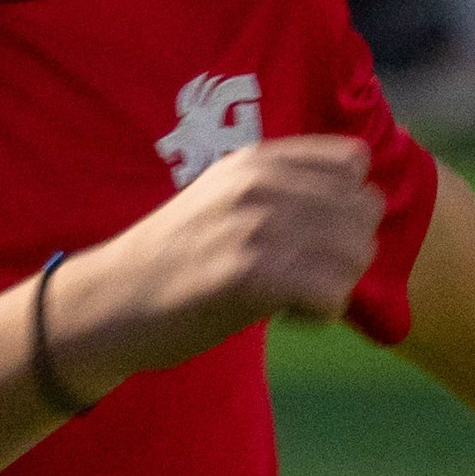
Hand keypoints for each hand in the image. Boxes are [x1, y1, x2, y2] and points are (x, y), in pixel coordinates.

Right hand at [47, 137, 383, 389]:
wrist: (110, 300)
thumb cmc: (174, 259)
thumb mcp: (224, 198)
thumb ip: (283, 191)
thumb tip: (361, 207)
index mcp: (256, 159)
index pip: (354, 162)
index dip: (348, 203)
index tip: (315, 234)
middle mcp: (259, 183)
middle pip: (365, 209)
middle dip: (348, 249)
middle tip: (307, 274)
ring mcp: (254, 226)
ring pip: (355, 253)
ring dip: (336, 284)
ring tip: (296, 296)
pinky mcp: (250, 275)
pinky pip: (331, 293)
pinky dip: (321, 312)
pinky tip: (289, 315)